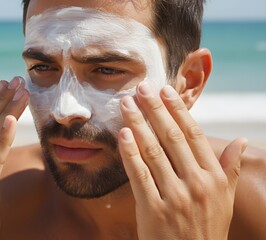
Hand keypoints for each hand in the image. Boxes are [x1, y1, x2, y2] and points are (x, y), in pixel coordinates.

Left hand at [118, 82, 246, 239]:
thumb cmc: (208, 228)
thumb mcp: (226, 199)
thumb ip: (230, 169)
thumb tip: (241, 141)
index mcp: (215, 177)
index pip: (194, 134)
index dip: (178, 110)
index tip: (165, 90)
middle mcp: (197, 183)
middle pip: (171, 137)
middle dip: (154, 109)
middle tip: (141, 88)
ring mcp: (175, 196)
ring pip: (153, 151)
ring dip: (138, 124)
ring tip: (126, 104)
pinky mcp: (154, 210)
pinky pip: (139, 175)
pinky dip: (130, 153)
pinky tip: (123, 134)